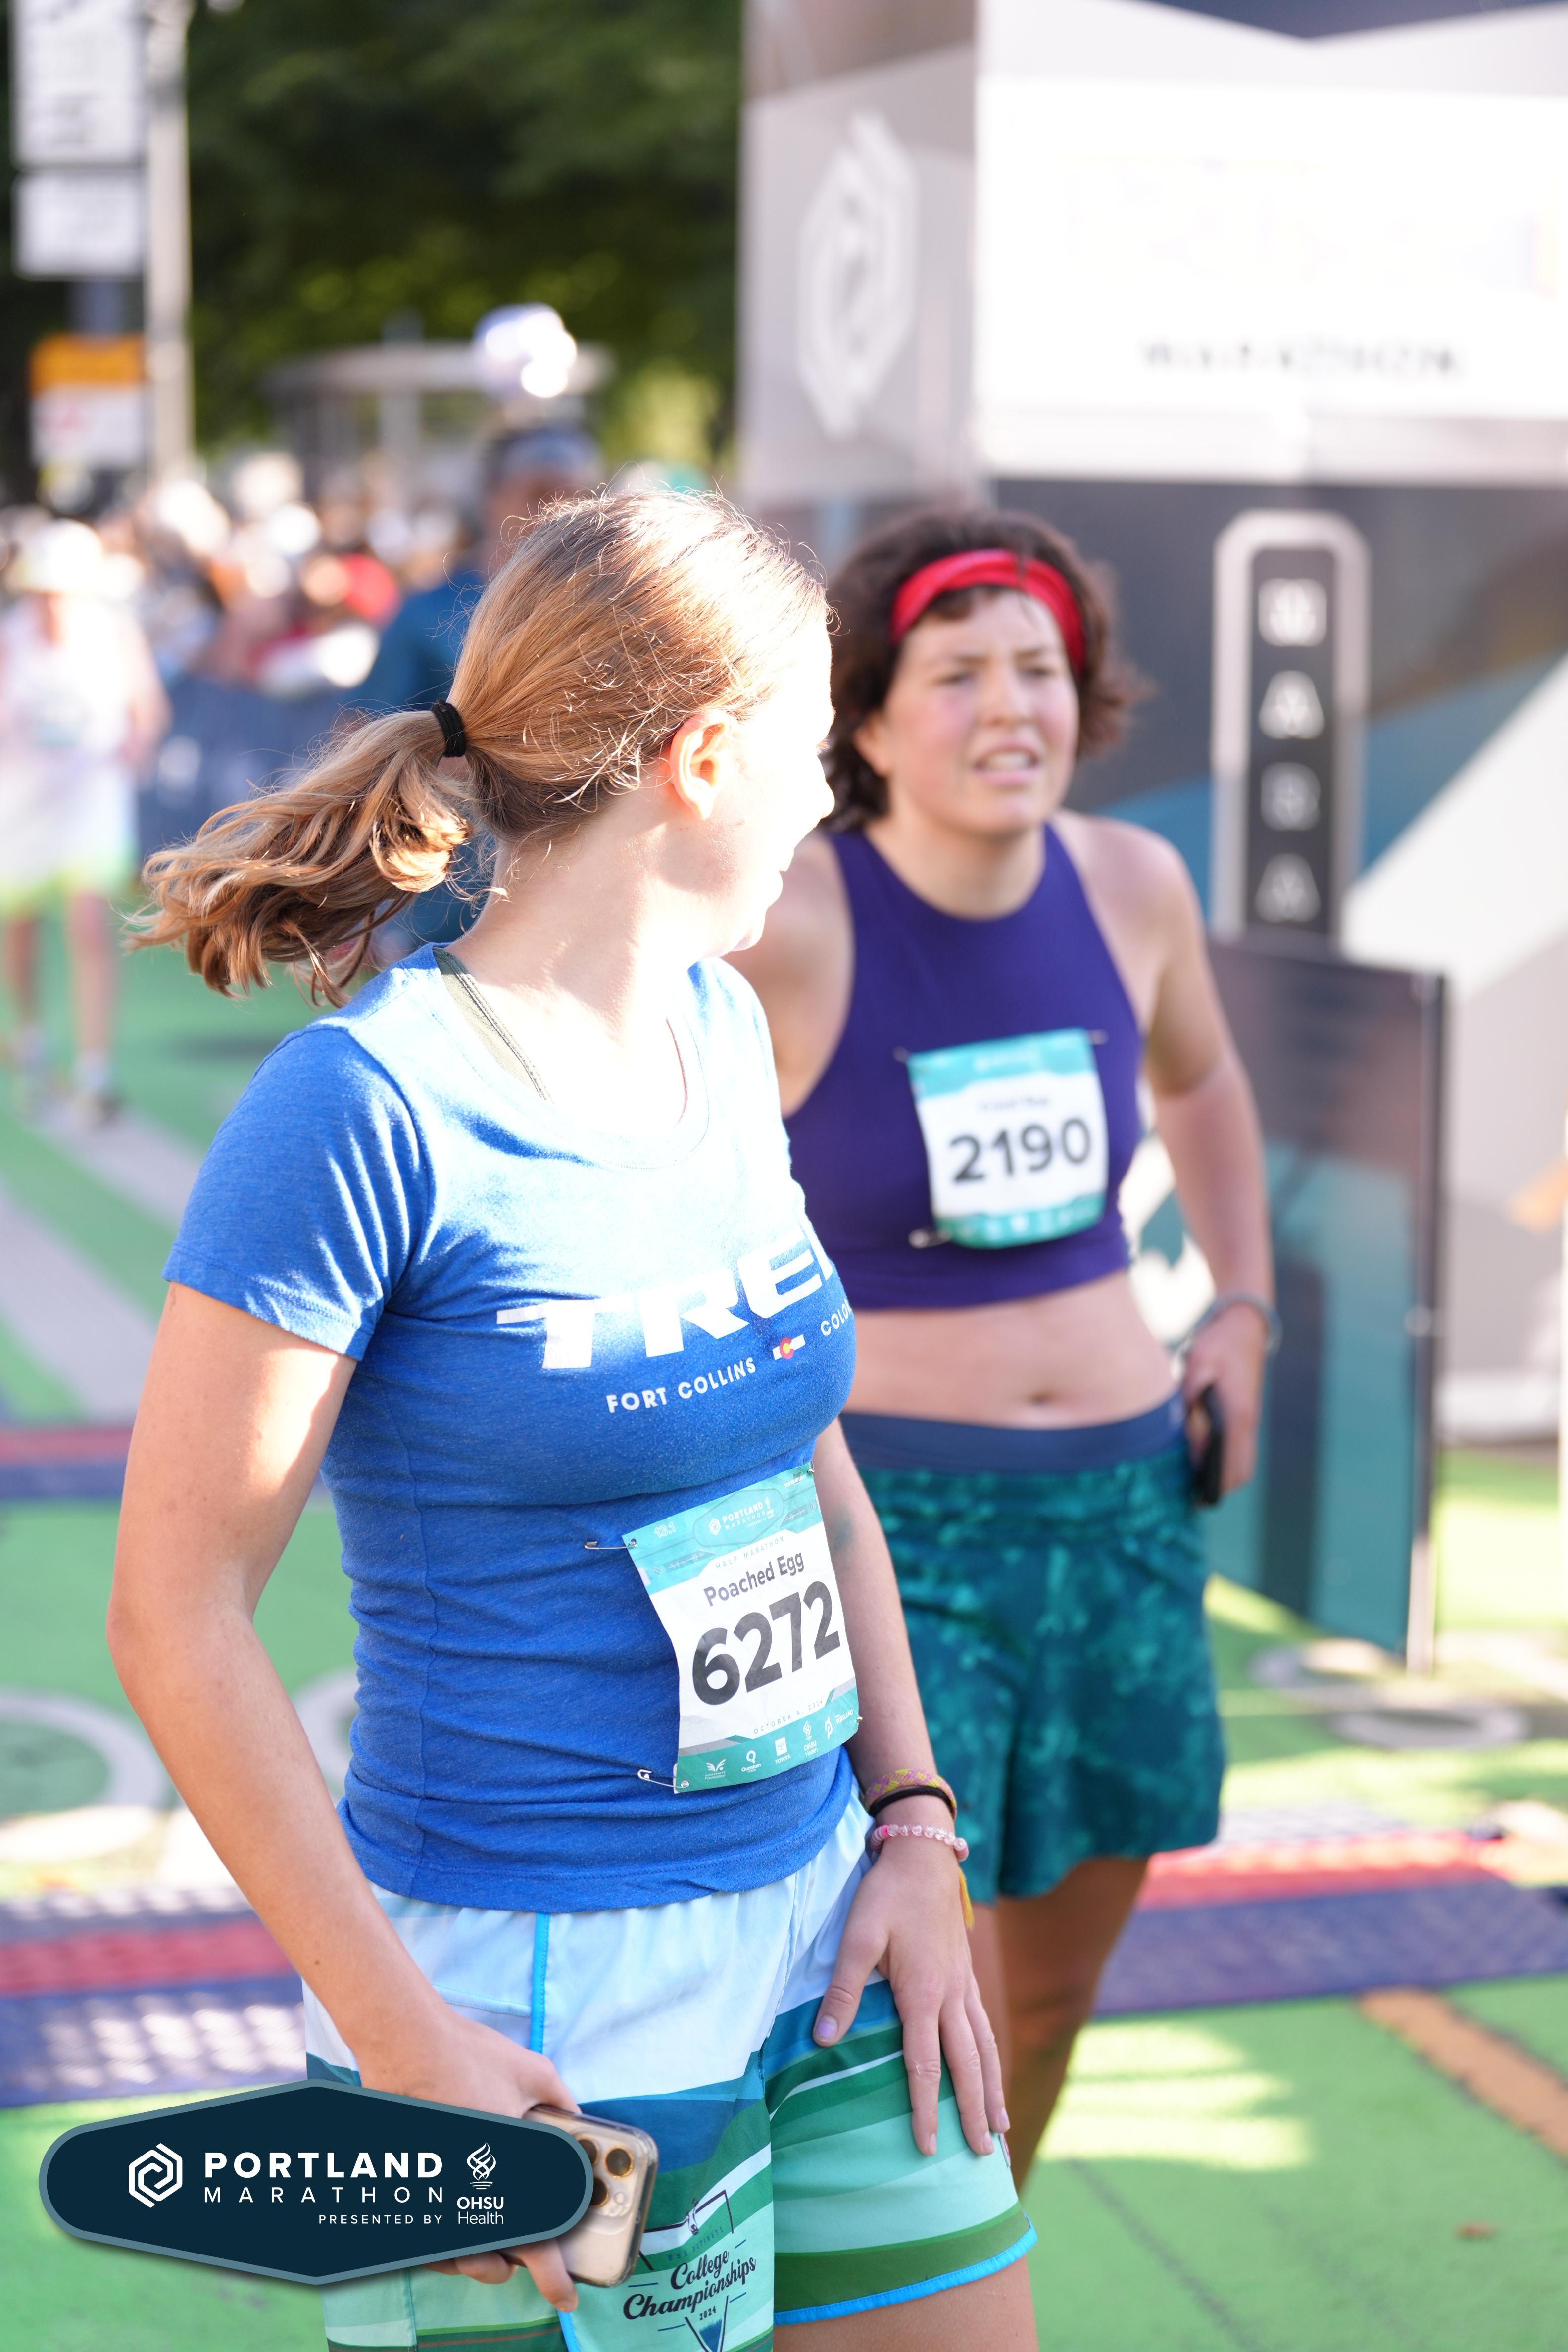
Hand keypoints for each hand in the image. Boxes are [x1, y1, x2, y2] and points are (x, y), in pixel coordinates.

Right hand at [356, 2005, 579, 2307]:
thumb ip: (561, 2102)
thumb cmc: (469, 2054)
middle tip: (528, 2262)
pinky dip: (446, 2244)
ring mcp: (436, 2189)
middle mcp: (467, 2189)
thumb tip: (578, 2120)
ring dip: (480, 2259)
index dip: (554, 2275)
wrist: (406, 2040)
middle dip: (514, 2266)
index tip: (567, 2295)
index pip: (536, 2240)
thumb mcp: (534, 2072)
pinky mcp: (411, 2184)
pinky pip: (427, 2236)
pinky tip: (458, 2232)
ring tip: (496, 2253)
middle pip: (493, 2257)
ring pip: (457, 2254)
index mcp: (506, 2169)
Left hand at [811, 1825, 1007, 2160]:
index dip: (926, 2109)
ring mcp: (964, 1984)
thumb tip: (823, 2038)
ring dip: (992, 2088)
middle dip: (974, 2113)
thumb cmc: (887, 1893)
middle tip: (984, 2157)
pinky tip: (991, 2066)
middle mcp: (951, 1996)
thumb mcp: (858, 1935)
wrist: (924, 1854)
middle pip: (967, 2065)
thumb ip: (844, 1988)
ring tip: (1001, 2128)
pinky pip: (983, 2024)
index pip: (926, 2066)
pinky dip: (990, 2053)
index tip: (926, 2148)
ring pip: (984, 2046)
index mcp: (924, 1993)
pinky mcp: (965, 1973)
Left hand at [1183, 1300, 1269, 1491]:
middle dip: (1221, 1487)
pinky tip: (1199, 1455)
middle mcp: (1247, 1421)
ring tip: (1192, 1481)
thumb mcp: (1197, 1365)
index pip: (1234, 1464)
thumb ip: (1190, 1399)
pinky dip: (1223, 1457)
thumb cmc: (1219, 1344)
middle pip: (1242, 1470)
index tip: (1196, 1499)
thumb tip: (1186, 1434)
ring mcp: (1248, 1418)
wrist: (1244, 1324)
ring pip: (1242, 1460)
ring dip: (1223, 1473)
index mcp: (1238, 1414)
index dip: (1217, 1485)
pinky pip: (1238, 1446)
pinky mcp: (1244, 1413)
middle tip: (1191, 1495)